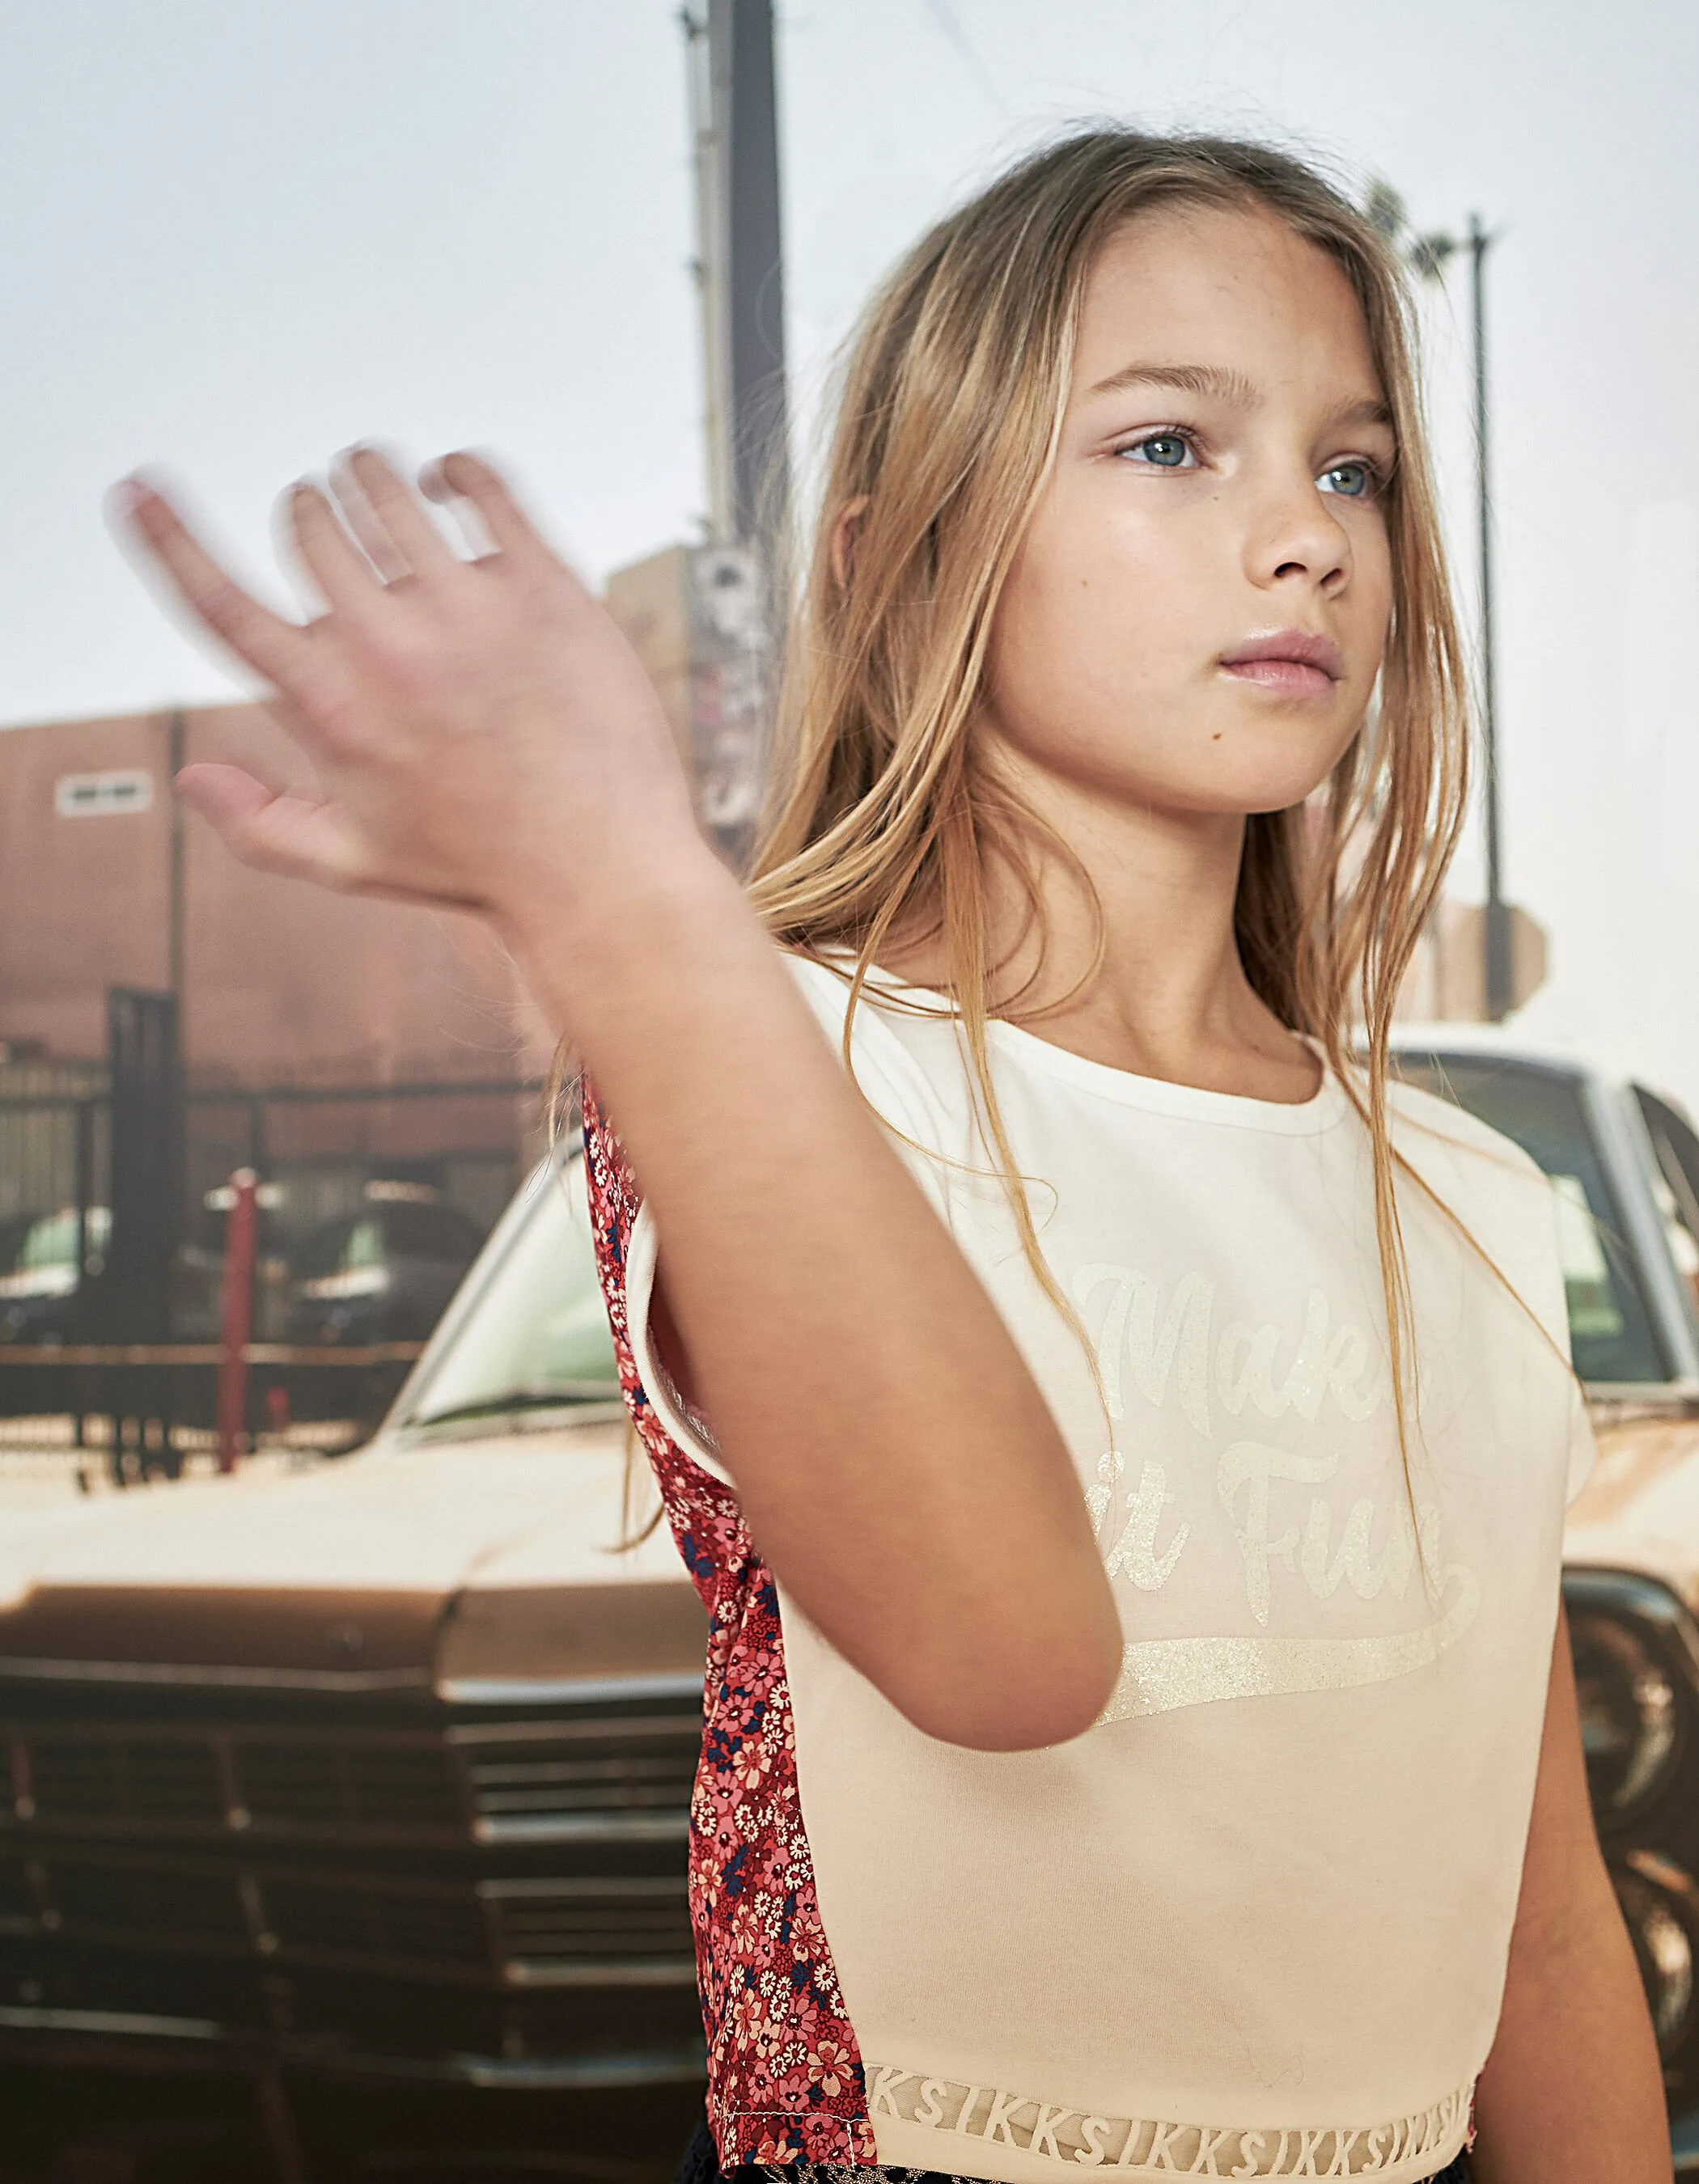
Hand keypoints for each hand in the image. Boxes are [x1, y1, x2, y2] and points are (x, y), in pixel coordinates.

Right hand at [110, 448, 704, 920]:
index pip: (219, 602)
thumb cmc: (483, 864)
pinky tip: (450, 487)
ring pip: (381, 485)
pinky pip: (479, 481)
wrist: (599, 865)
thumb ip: (259, 823)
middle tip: (334, 534)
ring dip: (368, 481)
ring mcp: (468, 608)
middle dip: (308, 517)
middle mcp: (389, 646)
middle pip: (305, 521)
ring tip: (384, 499)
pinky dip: (453, 470)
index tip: (138, 491)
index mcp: (330, 704)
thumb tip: (194, 778)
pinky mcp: (541, 583)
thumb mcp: (354, 860)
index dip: (167, 539)